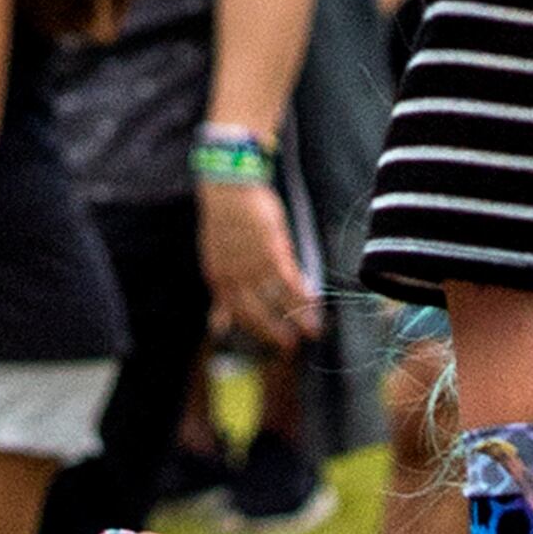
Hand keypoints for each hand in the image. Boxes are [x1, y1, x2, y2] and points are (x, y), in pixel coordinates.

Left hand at [197, 175, 320, 352]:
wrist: (230, 187)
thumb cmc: (225, 219)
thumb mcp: (216, 260)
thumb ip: (221, 295)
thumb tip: (216, 325)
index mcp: (218, 280)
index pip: (236, 315)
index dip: (254, 330)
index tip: (268, 340)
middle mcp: (234, 278)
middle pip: (256, 315)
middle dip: (274, 333)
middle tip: (290, 346)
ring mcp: (253, 267)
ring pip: (278, 301)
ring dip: (298, 318)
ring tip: (312, 331)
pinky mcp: (273, 254)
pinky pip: (291, 283)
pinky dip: (304, 295)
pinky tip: (316, 303)